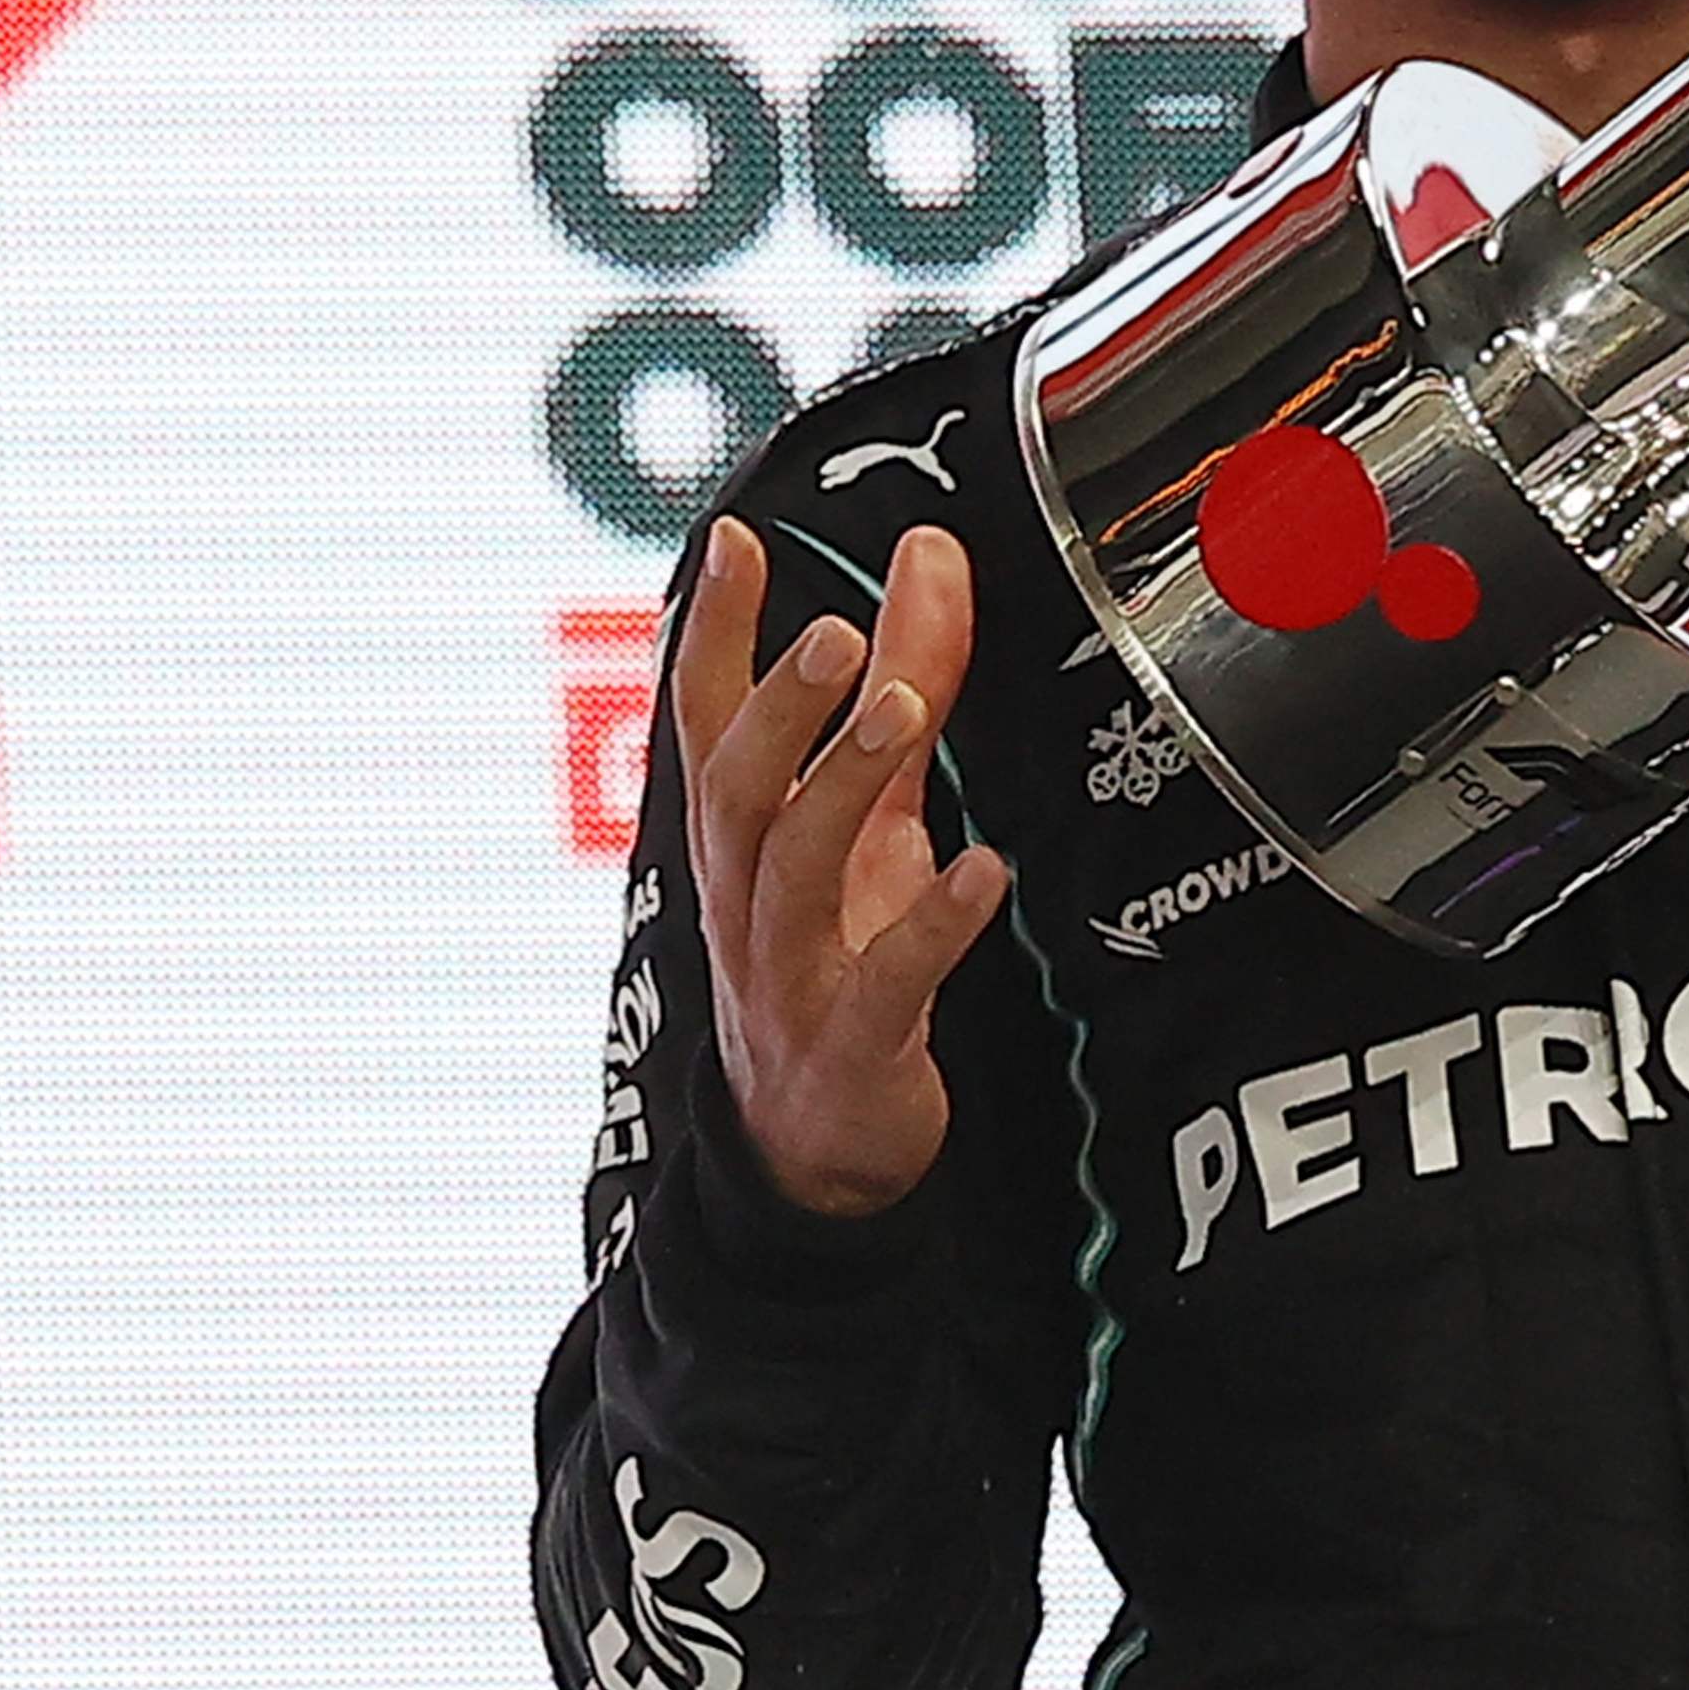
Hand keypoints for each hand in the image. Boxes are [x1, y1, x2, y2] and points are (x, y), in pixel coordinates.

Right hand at [670, 517, 1008, 1219]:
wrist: (819, 1146)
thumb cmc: (841, 948)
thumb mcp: (873, 808)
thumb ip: (905, 676)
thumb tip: (928, 550)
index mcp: (742, 836)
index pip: (704, 721)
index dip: (711, 634)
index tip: (731, 543)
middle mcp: (748, 897)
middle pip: (736, 790)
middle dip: (779, 709)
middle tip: (834, 631)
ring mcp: (791, 975)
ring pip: (790, 871)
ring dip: (840, 785)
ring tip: (903, 708)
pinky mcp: (852, 1046)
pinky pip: (886, 983)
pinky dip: (932, 925)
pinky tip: (984, 869)